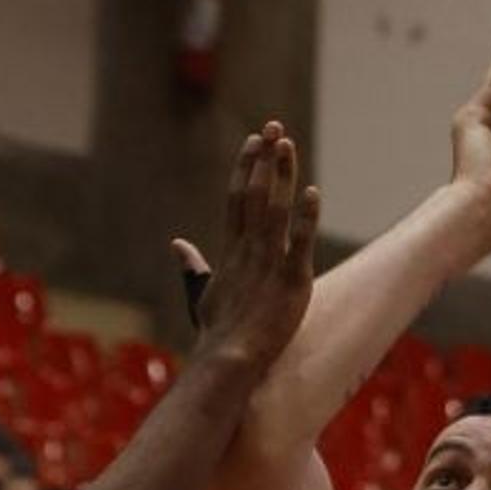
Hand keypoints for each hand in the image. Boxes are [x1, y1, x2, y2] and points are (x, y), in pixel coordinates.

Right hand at [171, 122, 319, 368]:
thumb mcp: (202, 295)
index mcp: (231, 252)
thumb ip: (193, 268)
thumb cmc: (218, 334)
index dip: (246, 168)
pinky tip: (313, 193)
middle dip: (264, 159)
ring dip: (281, 176)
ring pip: (274, 211)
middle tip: (274, 128)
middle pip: (255, 195)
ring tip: (288, 145)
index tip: (254, 142)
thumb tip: (177, 245)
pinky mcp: (292, 282)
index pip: (237, 200)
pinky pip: (299, 244)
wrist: (228, 362)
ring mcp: (269, 265)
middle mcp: (249, 252)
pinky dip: (305, 218)